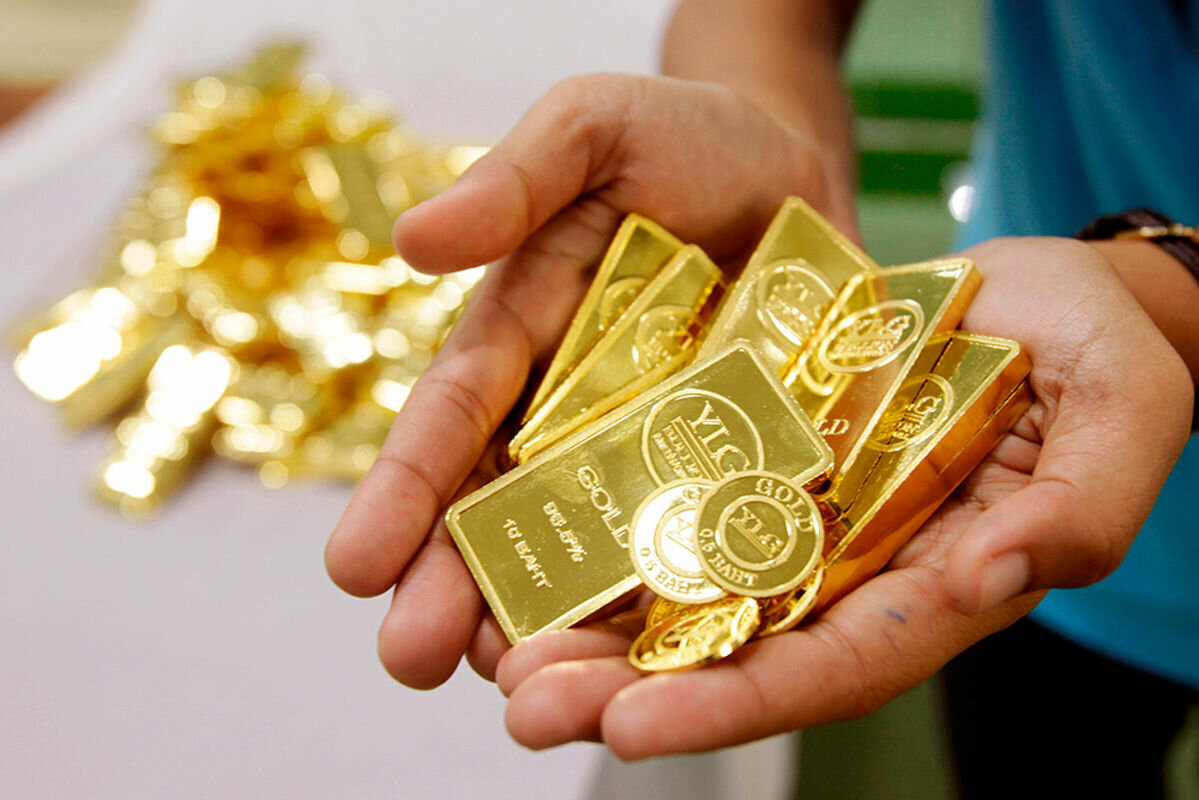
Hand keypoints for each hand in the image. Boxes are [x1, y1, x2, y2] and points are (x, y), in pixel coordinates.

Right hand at [323, 74, 855, 687]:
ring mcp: (649, 452)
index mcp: (520, 339)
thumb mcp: (594, 130)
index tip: (352, 566)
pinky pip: (695, 549)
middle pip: (503, 511)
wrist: (791, 169)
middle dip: (453, 587)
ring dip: (550, 626)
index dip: (403, 491)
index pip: (454, 419)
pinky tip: (649, 674)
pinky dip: (668, 611)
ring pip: (588, 555)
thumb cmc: (682, 139)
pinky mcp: (727, 472)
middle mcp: (568, 414)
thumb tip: (415, 238)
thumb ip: (516, 182)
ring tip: (520, 691)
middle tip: (413, 659)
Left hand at [490, 236, 1191, 756]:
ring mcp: (800, 512)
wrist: (1044, 287)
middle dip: (628, 688)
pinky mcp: (760, 452)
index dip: (735, 703)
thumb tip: (998, 578)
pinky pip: (677, 499)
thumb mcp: (1124, 408)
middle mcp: (853, 567)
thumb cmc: (1100, 345)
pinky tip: (534, 543)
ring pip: (686, 587)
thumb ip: (1084, 503)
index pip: (831, 666)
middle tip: (527, 707)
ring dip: (594, 627)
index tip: (632, 728)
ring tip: (500, 652)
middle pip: (733, 649)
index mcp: (936, 584)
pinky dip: (608, 532)